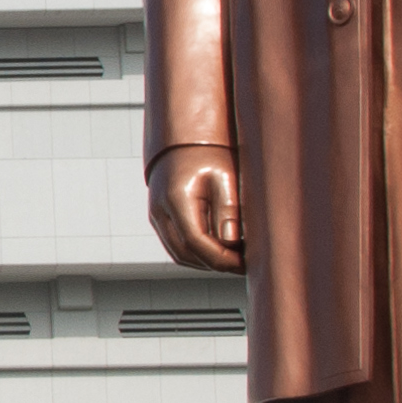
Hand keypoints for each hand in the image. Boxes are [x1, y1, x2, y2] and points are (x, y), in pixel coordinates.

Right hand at [147, 143, 245, 273]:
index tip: (245, 263)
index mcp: (175, 198)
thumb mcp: (226, 176)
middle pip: (185, 254)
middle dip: (215, 264)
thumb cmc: (208, 152)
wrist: (185, 137)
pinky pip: (176, 247)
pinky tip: (219, 250)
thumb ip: (229, 210)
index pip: (195, 242)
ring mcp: (156, 216)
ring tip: (233, 259)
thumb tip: (232, 242)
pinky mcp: (160, 219)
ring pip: (179, 255)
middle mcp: (159, 211)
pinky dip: (197, 255)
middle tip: (243, 264)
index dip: (221, 259)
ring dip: (206, 263)